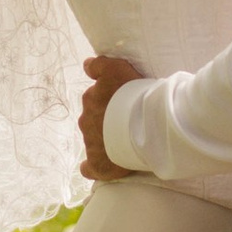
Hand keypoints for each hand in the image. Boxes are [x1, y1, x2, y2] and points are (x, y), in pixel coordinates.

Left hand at [79, 54, 143, 180]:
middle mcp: (87, 118)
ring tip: (126, 141)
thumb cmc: (135, 95)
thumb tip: (86, 65)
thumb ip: (99, 66)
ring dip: (105, 139)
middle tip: (127, 120)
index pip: (93, 96)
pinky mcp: (97, 163)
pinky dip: (94, 166)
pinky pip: (89, 166)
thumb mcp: (118, 68)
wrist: (145, 124)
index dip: (106, 99)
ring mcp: (91, 142)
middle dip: (106, 119)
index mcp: (91, 97)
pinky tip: (105, 165)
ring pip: (94, 139)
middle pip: (94, 118)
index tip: (118, 101)